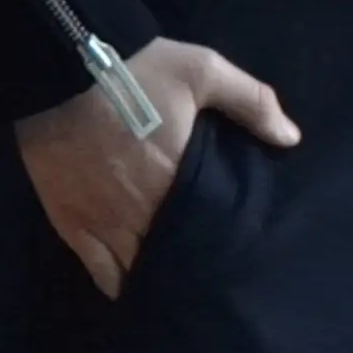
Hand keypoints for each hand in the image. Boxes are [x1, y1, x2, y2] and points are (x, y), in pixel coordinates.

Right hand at [15, 37, 300, 299]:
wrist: (60, 65)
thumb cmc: (136, 70)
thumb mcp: (203, 71)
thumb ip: (251, 103)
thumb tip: (291, 139)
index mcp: (177, 183)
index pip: (207, 235)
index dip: (219, 250)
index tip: (234, 255)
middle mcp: (140, 214)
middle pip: (171, 260)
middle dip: (189, 266)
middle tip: (205, 270)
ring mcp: (102, 223)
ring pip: (134, 272)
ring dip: (153, 276)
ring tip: (172, 281)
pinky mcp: (69, 222)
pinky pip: (96, 270)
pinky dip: (115, 281)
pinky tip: (130, 287)